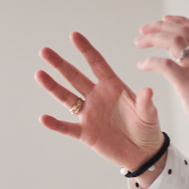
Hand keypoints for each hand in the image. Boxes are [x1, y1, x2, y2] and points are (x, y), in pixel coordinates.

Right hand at [36, 32, 163, 169]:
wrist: (143, 153)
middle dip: (60, 64)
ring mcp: (89, 114)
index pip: (96, 64)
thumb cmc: (147, 129)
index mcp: (112, 87)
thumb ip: (145, 103)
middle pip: (75, 77)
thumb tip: (148, 90)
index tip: (74, 35)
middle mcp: (97, 97)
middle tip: (45, 51)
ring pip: (67, 97)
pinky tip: (43, 118)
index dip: (85, 50)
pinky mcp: (85, 133)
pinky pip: (67, 127)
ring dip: (53, 87)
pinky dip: (55, 124)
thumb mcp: (149, 114)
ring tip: (39, 74)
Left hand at [133, 15, 188, 154]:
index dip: (180, 21)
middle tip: (143, 29)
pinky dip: (150, 61)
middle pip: (182, 30)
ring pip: (173, 40)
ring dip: (153, 37)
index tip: (165, 19)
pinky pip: (165, 64)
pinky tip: (141, 65)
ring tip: (138, 41)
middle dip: (160, 26)